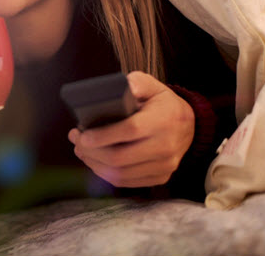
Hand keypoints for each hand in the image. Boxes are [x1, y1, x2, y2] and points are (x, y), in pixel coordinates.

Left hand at [67, 71, 194, 187]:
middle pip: (120, 157)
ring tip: (81, 150)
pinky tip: (95, 161)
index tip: (82, 134)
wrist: (188, 125)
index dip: (103, 135)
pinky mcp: (161, 177)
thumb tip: (117, 89)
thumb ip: (135, 83)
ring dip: (94, 163)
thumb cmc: (162, 103)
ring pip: (121, 173)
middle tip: (76, 140)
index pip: (129, 131)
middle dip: (91, 151)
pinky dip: (105, 174)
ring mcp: (165, 165)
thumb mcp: (151, 85)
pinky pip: (127, 181)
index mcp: (163, 120)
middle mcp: (166, 146)